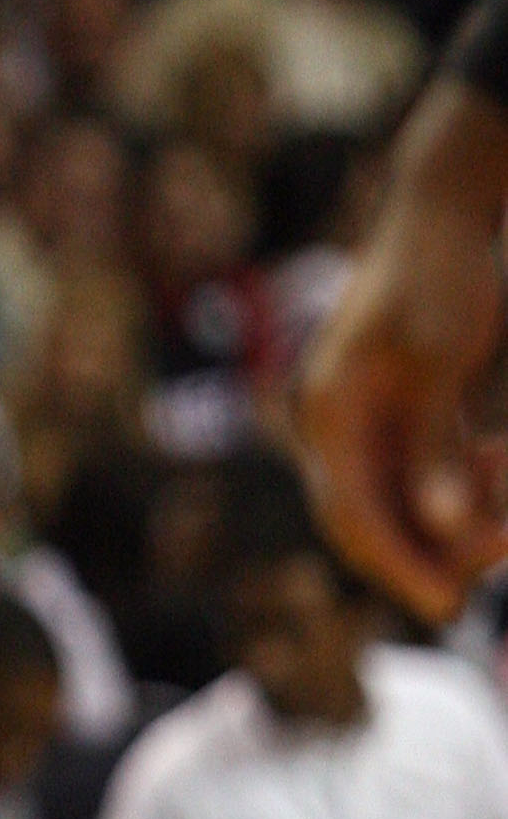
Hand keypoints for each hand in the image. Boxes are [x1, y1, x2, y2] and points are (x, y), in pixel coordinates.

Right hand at [294, 195, 507, 624]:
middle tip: (506, 547)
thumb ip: (435, 445)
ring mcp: (368, 422)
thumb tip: (439, 525)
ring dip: (461, 512)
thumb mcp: (439, 360)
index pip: (353, 513)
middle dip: (437, 545)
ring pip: (408, 500)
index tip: (448, 607)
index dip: (400, 565)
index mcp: (328, 413)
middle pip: (376, 518)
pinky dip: (467, 482)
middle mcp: (338, 426)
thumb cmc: (436, 277)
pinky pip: (428, 472)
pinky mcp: (402, 413)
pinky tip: (504, 466)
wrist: (441, 211)